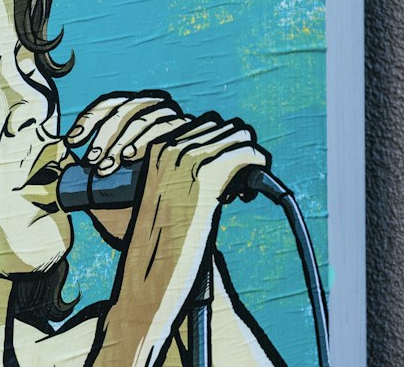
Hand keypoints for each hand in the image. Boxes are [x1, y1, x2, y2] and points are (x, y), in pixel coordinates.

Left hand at [65, 91, 187, 245]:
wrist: (173, 237)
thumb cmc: (136, 213)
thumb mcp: (104, 197)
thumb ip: (82, 182)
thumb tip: (54, 165)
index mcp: (137, 120)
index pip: (113, 104)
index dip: (91, 117)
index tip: (72, 140)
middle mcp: (159, 115)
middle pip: (128, 107)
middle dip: (106, 133)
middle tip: (92, 162)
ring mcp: (178, 123)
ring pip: (147, 116)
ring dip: (122, 139)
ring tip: (107, 168)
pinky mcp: (193, 136)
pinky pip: (169, 128)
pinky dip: (147, 139)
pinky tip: (133, 157)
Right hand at [87, 107, 269, 366]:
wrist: (148, 279)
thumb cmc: (156, 247)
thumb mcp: (161, 198)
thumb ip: (179, 175)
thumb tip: (219, 159)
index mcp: (155, 146)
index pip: (206, 125)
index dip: (221, 149)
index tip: (225, 179)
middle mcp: (170, 144)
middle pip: (223, 126)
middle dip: (235, 151)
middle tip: (235, 189)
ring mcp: (187, 158)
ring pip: (238, 135)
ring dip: (246, 160)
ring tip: (240, 193)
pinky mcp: (207, 176)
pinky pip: (247, 154)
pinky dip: (255, 170)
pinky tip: (246, 198)